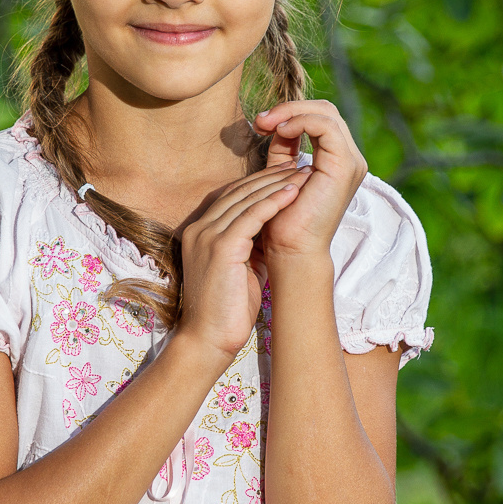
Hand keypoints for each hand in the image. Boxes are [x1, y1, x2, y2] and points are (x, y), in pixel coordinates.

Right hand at [173, 165, 309, 358]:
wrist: (208, 339)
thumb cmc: (226, 309)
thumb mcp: (239, 266)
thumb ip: (249, 243)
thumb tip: (273, 228)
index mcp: (200, 231)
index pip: (231, 196)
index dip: (258, 182)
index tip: (284, 174)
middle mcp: (200, 228)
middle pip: (238, 191)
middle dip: (269, 176)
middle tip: (297, 164)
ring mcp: (207, 236)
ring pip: (245, 199)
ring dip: (276, 184)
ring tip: (302, 172)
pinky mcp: (220, 247)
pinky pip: (251, 216)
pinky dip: (273, 202)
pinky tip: (293, 192)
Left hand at [252, 100, 366, 263]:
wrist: (291, 251)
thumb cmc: (282, 220)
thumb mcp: (280, 174)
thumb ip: (283, 148)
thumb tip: (273, 123)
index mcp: (336, 160)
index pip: (319, 118)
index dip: (289, 113)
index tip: (259, 124)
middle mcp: (349, 159)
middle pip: (324, 110)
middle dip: (289, 108)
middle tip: (260, 120)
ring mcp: (350, 162)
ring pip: (326, 112)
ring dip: (291, 112)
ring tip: (265, 124)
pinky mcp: (344, 166)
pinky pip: (325, 126)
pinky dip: (300, 121)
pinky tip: (279, 131)